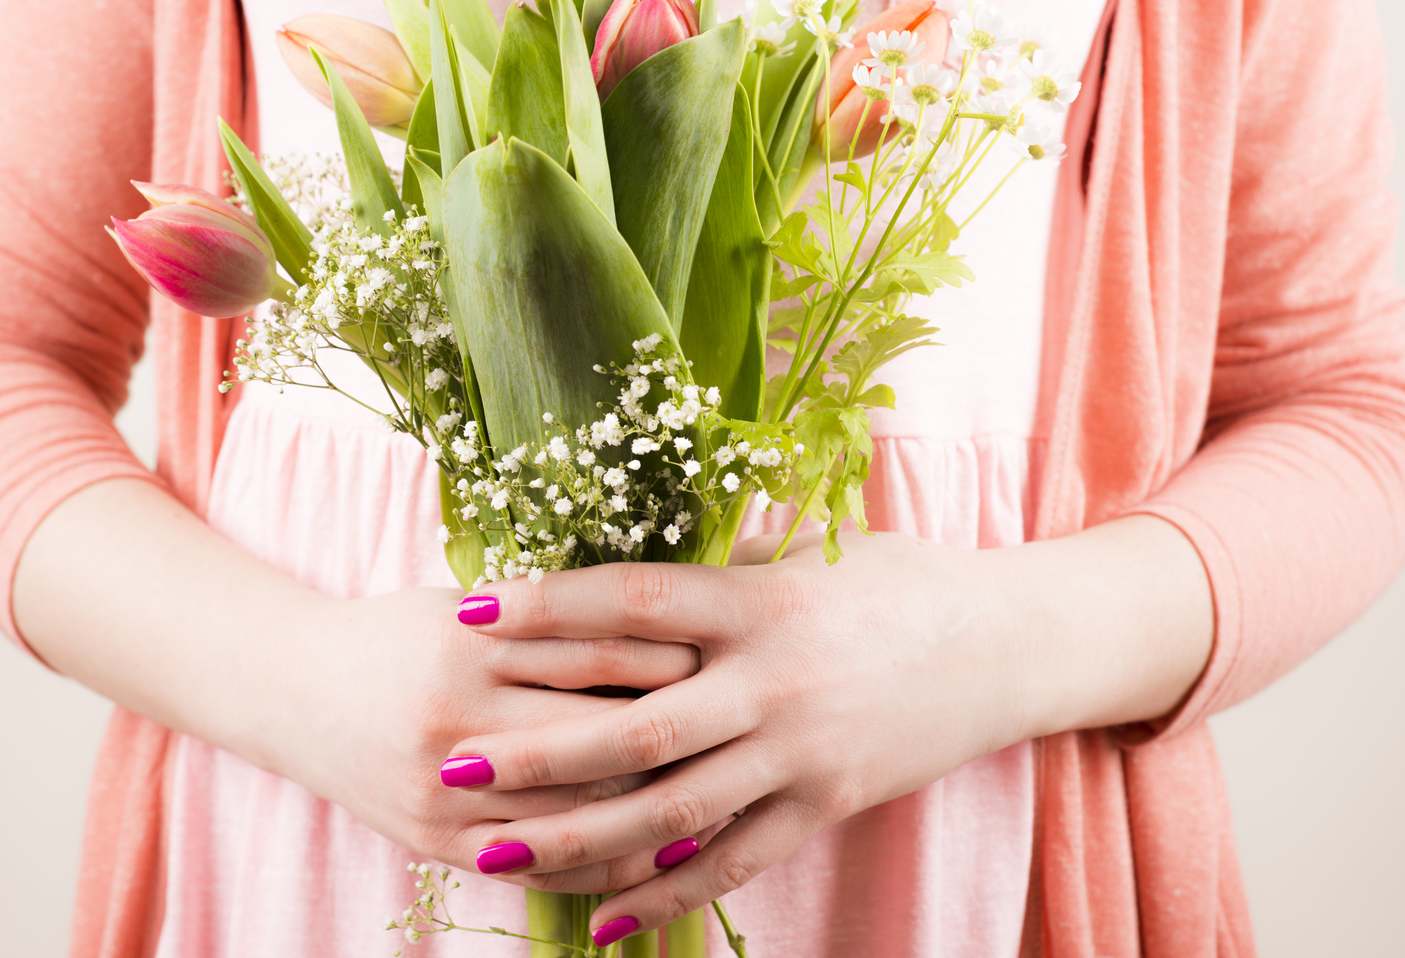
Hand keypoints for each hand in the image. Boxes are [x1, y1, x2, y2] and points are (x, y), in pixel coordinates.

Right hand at [273, 584, 703, 868]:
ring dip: (654, 817)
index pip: (596, 656)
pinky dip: (603, 868)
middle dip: (678, 742)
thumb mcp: (466, 606)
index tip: (728, 659)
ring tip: (722, 802)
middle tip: (743, 735)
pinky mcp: (435, 840)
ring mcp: (443, 789)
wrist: (292, 690)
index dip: (672, 661)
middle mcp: (456, 718)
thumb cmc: (398, 633)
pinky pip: (536, 867)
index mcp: (470, 644)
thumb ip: (555, 618)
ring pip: (576, 816)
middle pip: (596, 742)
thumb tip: (671, 624)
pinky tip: (655, 857)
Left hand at [442, 515, 1211, 936]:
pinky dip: (668, 893)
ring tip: (495, 856)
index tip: (471, 610)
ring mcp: (803, 753)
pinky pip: (737, 862)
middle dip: (537, 750)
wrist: (1012, 642)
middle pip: (637, 725)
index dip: (547, 607)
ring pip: (674, 810)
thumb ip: (720, 563)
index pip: (632, 600)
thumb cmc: (900, 580)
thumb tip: (634, 559)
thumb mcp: (811, 550)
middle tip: (454, 764)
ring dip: (578, 838)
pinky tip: (603, 917)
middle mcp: (775, 679)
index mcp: (761, 600)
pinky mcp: (829, 805)